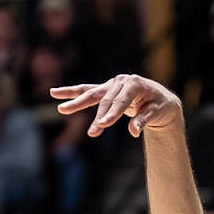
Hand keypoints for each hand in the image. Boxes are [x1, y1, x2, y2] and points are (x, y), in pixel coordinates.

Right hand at [51, 74, 182, 137]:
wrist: (159, 97)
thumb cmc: (159, 106)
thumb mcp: (156, 113)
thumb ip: (144, 121)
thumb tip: (133, 131)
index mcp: (134, 84)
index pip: (121, 102)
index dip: (112, 114)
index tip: (103, 125)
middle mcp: (121, 81)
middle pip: (105, 99)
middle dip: (98, 116)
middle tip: (92, 132)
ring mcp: (111, 84)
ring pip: (92, 94)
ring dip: (77, 102)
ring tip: (61, 109)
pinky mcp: (105, 89)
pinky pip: (86, 90)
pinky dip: (71, 92)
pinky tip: (55, 93)